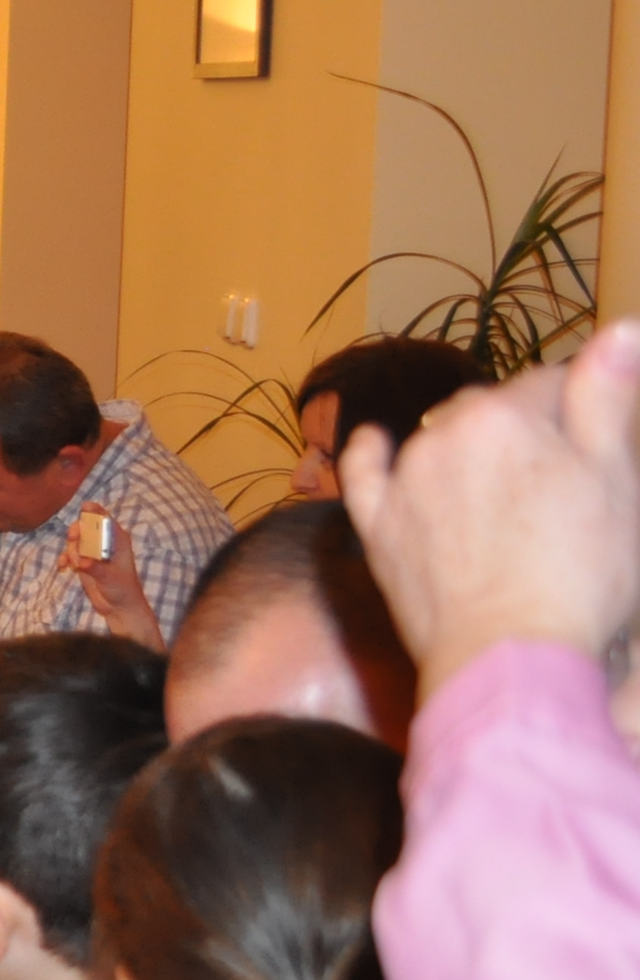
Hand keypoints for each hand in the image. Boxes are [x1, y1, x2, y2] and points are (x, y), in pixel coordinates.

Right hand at [59, 502, 163, 649]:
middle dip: (77, 533)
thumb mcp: (111, 577)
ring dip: (71, 550)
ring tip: (76, 566)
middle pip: (85, 527)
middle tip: (73, 540)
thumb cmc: (122, 589)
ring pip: (75, 540)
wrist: (118, 607)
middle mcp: (103, 542)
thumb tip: (81, 562)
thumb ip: (95, 568)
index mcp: (117, 540)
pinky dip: (65, 559)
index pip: (104, 519)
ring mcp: (92, 552)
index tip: (85, 508)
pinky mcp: (83, 562)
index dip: (94, 511)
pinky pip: (69, 554)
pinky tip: (63, 568)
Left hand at [348, 319, 639, 693]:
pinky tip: (374, 440)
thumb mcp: (615, 475)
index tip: (600, 434)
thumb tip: (624, 327)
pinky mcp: (377, 526)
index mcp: (507, 414)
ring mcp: (405, 480)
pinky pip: (364, 472)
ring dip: (467, 446)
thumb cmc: (578, 569)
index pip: (551, 385)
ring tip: (503, 486)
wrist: (508, 652)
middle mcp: (444, 434)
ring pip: (440, 439)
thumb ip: (607, 395)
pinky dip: (370, 452)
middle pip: (493, 411)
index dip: (581, 405)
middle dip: (524, 428)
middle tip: (557, 474)